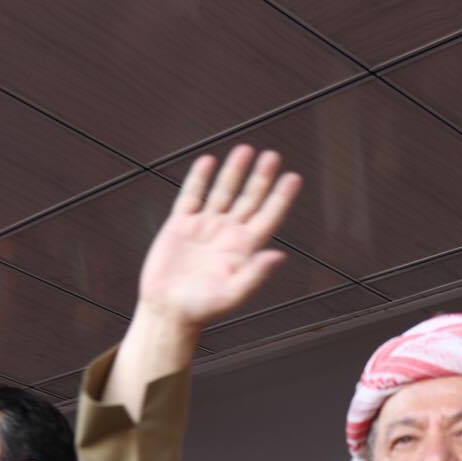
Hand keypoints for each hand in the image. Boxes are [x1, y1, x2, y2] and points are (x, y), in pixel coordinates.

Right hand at [136, 146, 300, 330]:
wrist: (168, 311)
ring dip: (234, 171)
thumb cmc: (202, 309)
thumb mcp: (232, 295)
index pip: (268, 217)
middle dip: (260, 177)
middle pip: (249, 199)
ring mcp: (204, 227)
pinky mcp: (180, 225)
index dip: (281, 197)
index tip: (294, 177)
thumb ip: (255, 274)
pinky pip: (191, 196)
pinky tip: (208, 162)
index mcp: (244, 249)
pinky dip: (199, 179)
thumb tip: (279, 255)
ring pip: (223, 192)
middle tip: (272, 156)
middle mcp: (227, 234)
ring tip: (245, 149)